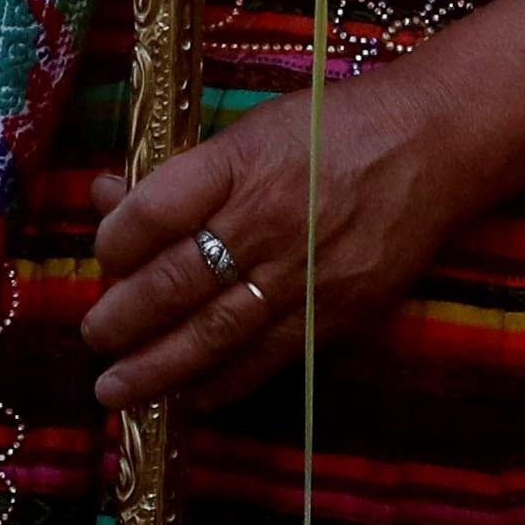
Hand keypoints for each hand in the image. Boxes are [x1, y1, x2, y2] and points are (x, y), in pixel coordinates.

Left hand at [79, 70, 476, 412]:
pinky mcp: (335, 312)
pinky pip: (267, 357)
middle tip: (92, 339)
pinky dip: (222, 383)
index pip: (156, 210)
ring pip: (215, 331)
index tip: (101, 255)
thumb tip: (106, 197)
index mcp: (238, 164)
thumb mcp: (250, 130)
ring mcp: (303, 273)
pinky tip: (186, 397)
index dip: (115, 239)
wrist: (431, 146)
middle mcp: (266, 220)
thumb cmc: (331, 127)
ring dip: (157, 367)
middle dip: (124, 318)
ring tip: (114, 390)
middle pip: (177, 280)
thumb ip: (179, 173)